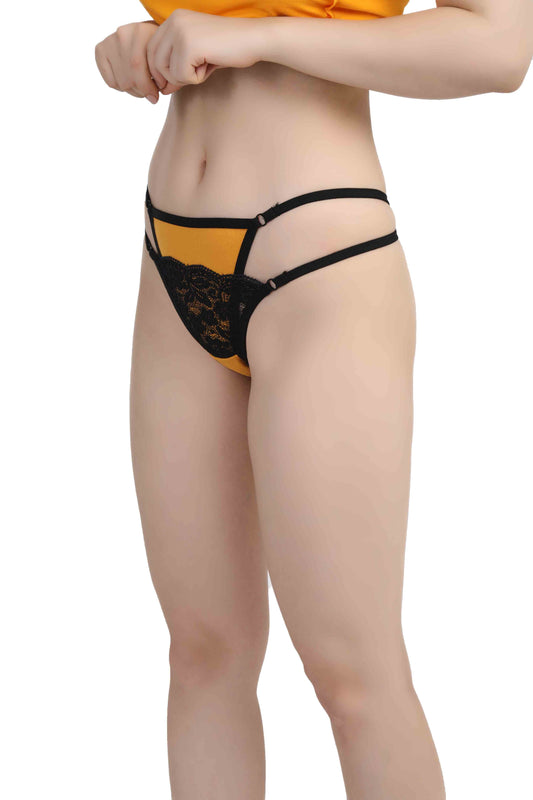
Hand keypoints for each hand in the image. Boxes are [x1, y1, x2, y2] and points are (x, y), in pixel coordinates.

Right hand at [95, 21, 180, 102]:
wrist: (148, 35)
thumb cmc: (161, 49)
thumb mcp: (165, 56)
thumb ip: (162, 73)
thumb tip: (152, 99)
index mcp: (139, 31)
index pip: (137, 65)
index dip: (148, 85)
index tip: (159, 92)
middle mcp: (122, 34)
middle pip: (128, 76)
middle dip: (142, 91)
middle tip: (152, 93)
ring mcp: (109, 41)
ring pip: (121, 83)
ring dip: (134, 91)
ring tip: (143, 87)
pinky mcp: (100, 51)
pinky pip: (111, 82)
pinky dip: (122, 88)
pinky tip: (131, 81)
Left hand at [146, 8, 265, 92]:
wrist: (253, 39)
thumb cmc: (228, 49)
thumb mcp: (197, 56)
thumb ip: (176, 66)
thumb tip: (160, 88)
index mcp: (174, 19)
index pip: (151, 50)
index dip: (160, 72)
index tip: (174, 83)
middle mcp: (173, 21)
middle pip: (154, 61)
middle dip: (170, 78)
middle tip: (192, 79)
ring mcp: (180, 31)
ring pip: (166, 71)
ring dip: (185, 78)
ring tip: (205, 66)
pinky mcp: (188, 44)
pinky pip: (181, 75)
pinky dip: (196, 78)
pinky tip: (210, 65)